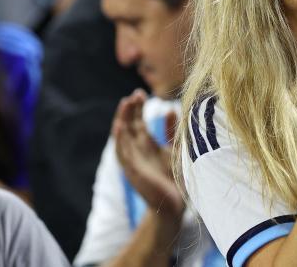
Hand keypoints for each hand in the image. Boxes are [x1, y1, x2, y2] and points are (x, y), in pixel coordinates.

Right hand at [112, 89, 183, 217]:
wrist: (176, 204)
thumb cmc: (175, 177)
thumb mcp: (175, 149)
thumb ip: (171, 131)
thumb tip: (169, 109)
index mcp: (147, 145)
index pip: (138, 122)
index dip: (137, 108)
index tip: (140, 92)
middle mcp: (138, 151)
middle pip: (129, 126)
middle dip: (129, 110)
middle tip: (134, 94)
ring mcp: (134, 161)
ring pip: (122, 137)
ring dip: (121, 120)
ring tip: (124, 104)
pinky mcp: (133, 172)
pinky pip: (123, 154)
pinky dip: (119, 140)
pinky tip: (119, 127)